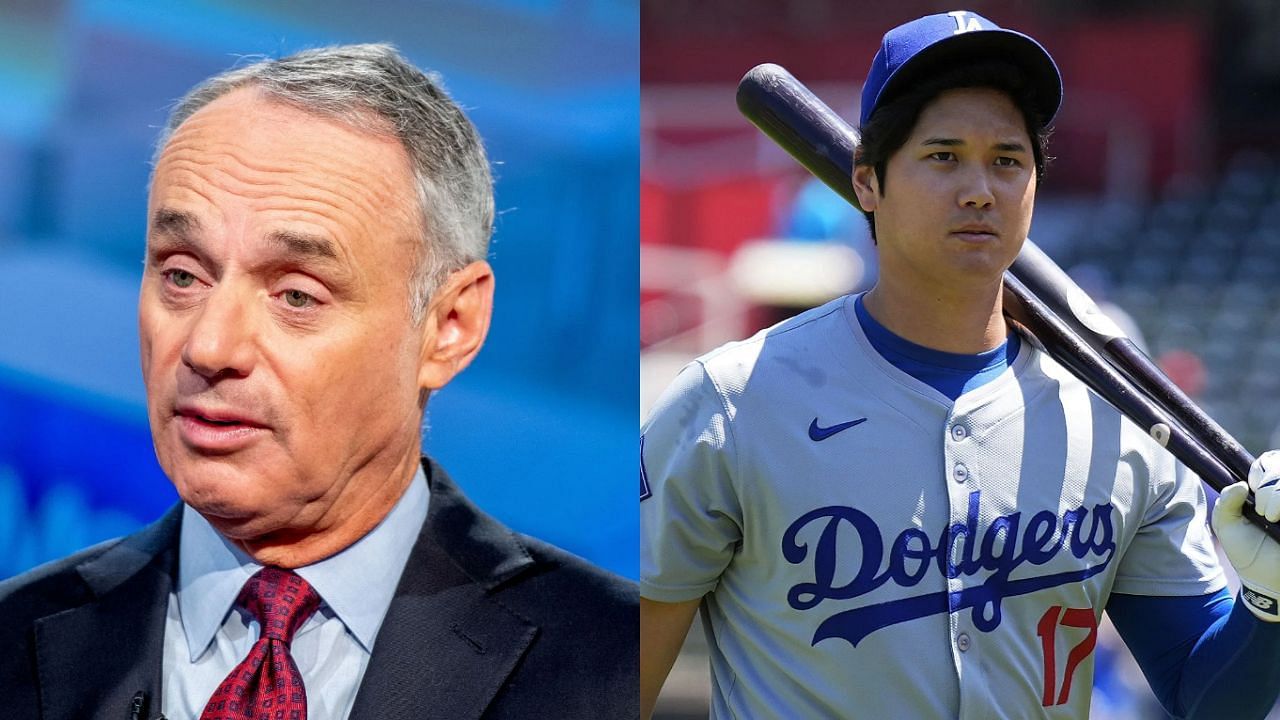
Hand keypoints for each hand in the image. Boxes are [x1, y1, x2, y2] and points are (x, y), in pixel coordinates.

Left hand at [1212, 450, 1279, 620]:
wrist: (1266, 580)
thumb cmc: (1247, 552)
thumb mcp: (1226, 525)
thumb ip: (1226, 503)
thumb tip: (1241, 485)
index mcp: (1265, 491)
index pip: (1268, 461)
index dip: (1260, 469)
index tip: (1251, 487)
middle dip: (1269, 484)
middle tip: (1262, 510)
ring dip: (1276, 495)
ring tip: (1271, 518)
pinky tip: (1278, 520)